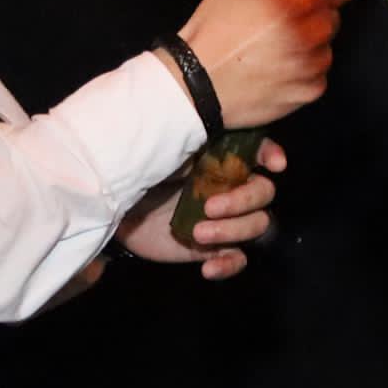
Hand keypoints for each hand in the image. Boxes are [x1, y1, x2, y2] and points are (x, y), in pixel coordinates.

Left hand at [121, 139, 282, 280]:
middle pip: (263, 193)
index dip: (271, 155)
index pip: (258, 152)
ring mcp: (224, 219)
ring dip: (232, 231)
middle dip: (242, 202)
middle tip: (209, 208)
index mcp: (221, 160)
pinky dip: (229, 264)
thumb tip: (213, 120)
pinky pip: (238, 258)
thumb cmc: (139, 172)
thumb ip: (195, 140)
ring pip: (257, 224)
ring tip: (198, 234)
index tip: (273, 164)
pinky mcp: (212, 248)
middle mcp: (229, 187)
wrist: (114, 210)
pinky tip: (209, 267)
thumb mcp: (166, 150)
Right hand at [174, 0, 361, 128]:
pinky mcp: (309, 92)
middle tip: (285, 20)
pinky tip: (279, 69)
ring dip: (311, 44)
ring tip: (278, 48)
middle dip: (316, 14)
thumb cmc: (211, 30)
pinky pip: (319, 73)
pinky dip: (306, 69)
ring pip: (327, 46)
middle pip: (333, 16)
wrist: (195, 86)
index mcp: (290, 3)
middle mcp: (307, 35)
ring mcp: (311, 66)